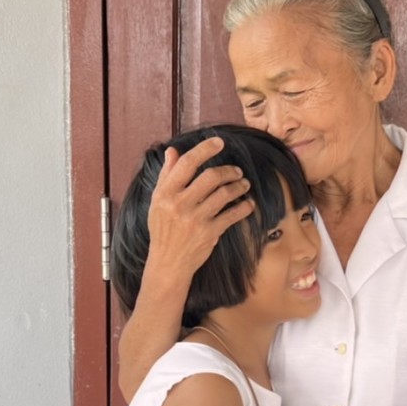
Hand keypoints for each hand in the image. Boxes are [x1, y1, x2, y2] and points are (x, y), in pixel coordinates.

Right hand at [147, 137, 254, 279]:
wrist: (168, 263)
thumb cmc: (163, 229)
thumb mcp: (157, 201)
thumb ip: (166, 175)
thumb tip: (172, 151)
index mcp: (165, 194)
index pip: (187, 164)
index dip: (205, 149)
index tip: (219, 142)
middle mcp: (180, 205)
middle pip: (211, 177)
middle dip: (229, 171)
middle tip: (237, 171)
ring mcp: (196, 220)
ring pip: (224, 194)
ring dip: (239, 186)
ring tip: (244, 185)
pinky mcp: (209, 233)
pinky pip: (233, 215)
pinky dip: (244, 207)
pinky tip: (248, 204)